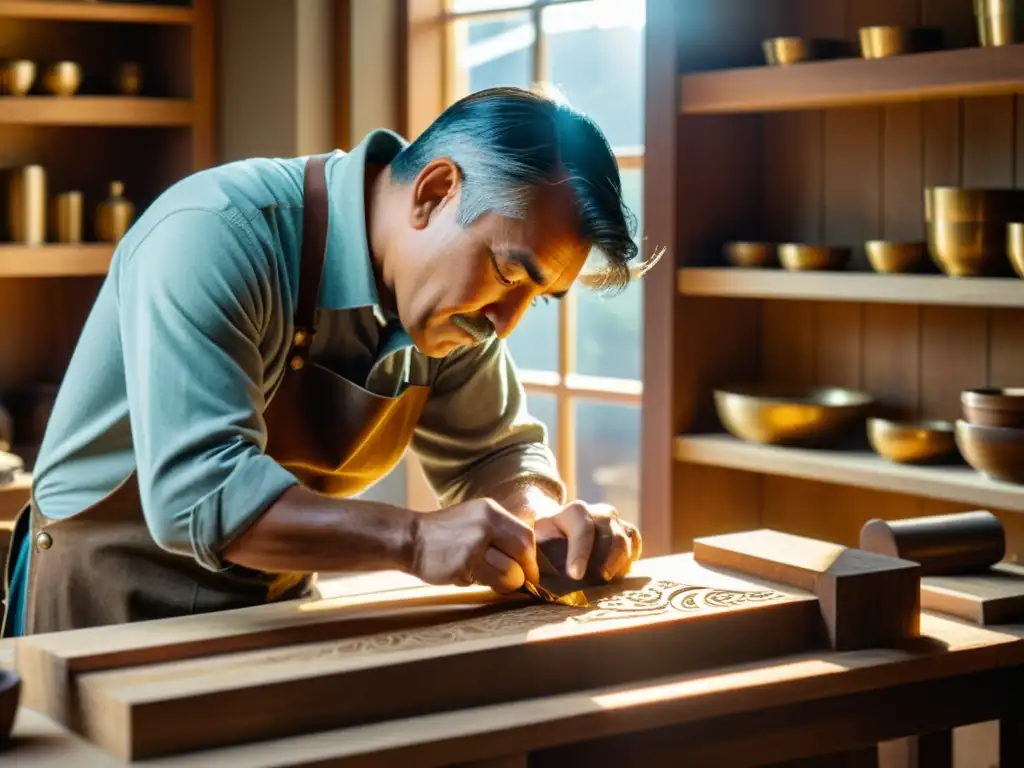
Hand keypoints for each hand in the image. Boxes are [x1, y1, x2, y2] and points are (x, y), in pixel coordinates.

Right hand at [410, 498, 540, 593]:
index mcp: (491, 511)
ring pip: (509, 574)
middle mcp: (485, 524)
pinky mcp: (462, 567)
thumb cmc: (447, 532)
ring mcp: (473, 546)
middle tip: (520, 581)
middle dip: (525, 571)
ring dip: (504, 582)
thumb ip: (501, 531)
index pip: (526, 535)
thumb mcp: (477, 518)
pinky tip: (465, 574)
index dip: (531, 557)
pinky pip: (486, 583)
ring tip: (488, 577)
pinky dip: (481, 584)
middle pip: (522, 553)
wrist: (410, 537)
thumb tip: (529, 558)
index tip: (529, 569)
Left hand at [535, 501, 640, 581]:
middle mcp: (598, 512)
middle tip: (598, 581)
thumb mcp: (534, 542)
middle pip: (611, 535)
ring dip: (618, 564)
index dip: (580, 553)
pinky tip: (618, 573)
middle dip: (607, 561)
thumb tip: (535, 576)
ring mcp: (615, 521)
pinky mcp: (626, 531)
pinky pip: (635, 542)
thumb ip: (535, 555)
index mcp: (572, 511)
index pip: (581, 528)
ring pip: (625, 540)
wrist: (557, 527)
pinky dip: (630, 559)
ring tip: (605, 581)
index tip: (575, 575)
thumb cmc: (544, 540)